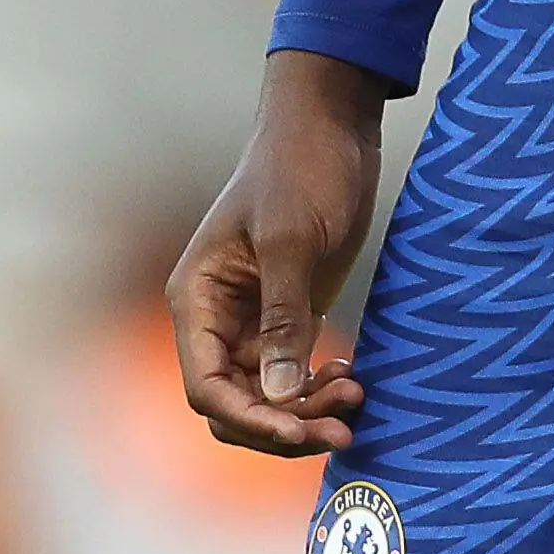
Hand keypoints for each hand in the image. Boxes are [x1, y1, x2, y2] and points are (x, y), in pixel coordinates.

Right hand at [168, 51, 387, 456]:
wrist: (332, 123)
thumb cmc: (301, 166)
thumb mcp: (292, 238)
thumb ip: (283, 316)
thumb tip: (280, 396)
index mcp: (197, 299)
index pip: (206, 388)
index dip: (248, 419)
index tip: (297, 431)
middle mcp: (216, 318)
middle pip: (235, 404)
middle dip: (283, 423)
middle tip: (342, 424)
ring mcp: (253, 319)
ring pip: (267, 396)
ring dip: (306, 409)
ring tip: (356, 400)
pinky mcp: (288, 312)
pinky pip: (293, 373)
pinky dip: (318, 385)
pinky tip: (352, 377)